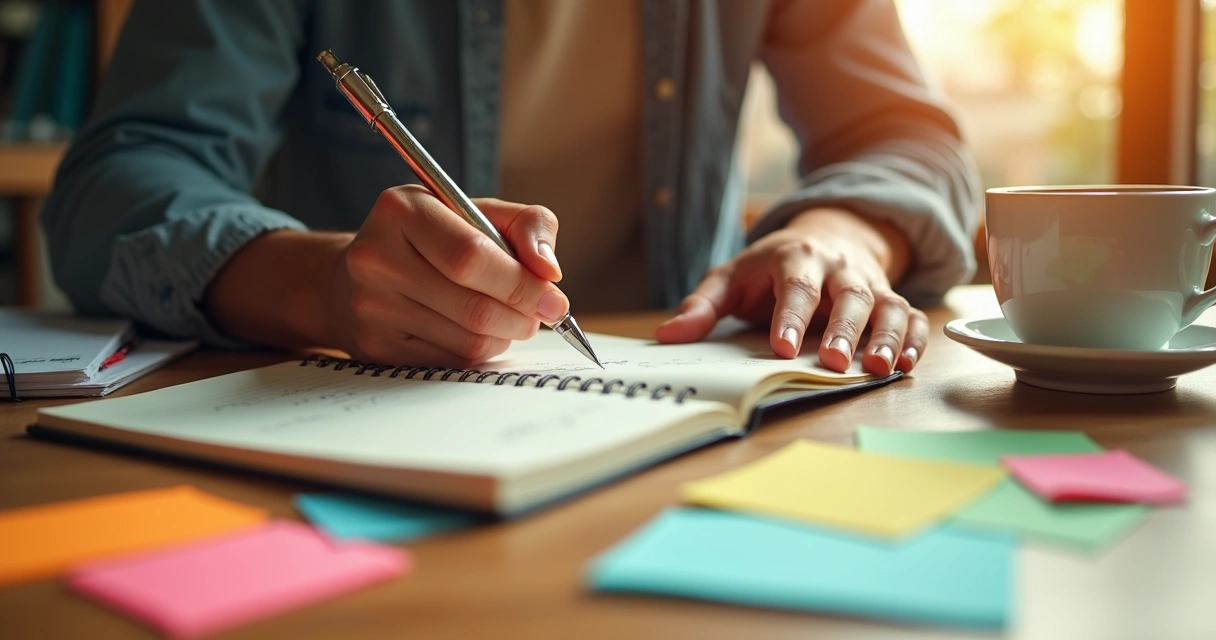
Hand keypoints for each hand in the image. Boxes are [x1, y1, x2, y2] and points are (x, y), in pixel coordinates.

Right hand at [206, 185, 567, 367]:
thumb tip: (549, 270)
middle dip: (522, 314)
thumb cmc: (429, 239)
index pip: (472, 256)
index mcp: (402, 211)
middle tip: (542, 313)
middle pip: (473, 305)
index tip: (554, 296)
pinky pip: (451, 361)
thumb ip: (524, 225)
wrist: (353, 276)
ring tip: (509, 319)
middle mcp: (377, 258)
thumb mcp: (473, 211)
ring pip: (467, 339)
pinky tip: (479, 332)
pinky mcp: (375, 347)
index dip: (522, 282)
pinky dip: (480, 350)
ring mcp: (371, 307)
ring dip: (505, 335)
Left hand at [654, 208, 926, 374]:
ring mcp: (869, 284)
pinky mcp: (891, 299)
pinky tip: (906, 365)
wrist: (827, 236)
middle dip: (843, 329)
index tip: (782, 347)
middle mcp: (838, 268)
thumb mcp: (731, 277)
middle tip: (835, 363)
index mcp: (795, 257)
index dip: (790, 316)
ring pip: (887, 305)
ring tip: (879, 368)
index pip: (795, 285)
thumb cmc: (770, 267)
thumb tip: (668, 335)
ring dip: (887, 336)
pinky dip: (915, 339)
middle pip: (848, 295)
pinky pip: (911, 316)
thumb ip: (702, 306)